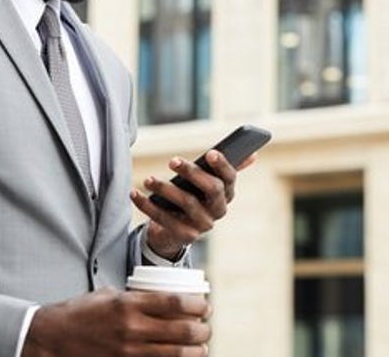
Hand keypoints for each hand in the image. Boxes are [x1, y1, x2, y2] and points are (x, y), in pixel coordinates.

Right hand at [23, 288, 209, 356]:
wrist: (52, 338)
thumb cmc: (81, 312)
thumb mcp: (109, 295)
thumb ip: (135, 297)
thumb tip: (162, 298)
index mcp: (129, 304)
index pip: (176, 303)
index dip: (199, 305)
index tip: (206, 305)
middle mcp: (132, 328)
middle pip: (183, 330)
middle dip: (203, 330)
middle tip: (206, 327)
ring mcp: (129, 351)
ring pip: (176, 354)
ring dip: (196, 350)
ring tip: (201, 346)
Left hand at [130, 151, 257, 259]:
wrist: (175, 231)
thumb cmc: (193, 198)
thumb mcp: (208, 183)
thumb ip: (225, 169)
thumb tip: (253, 155)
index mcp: (227, 194)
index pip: (230, 178)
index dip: (222, 166)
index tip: (210, 152)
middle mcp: (218, 211)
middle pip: (211, 190)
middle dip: (192, 173)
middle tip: (172, 160)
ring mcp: (203, 225)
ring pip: (187, 204)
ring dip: (165, 188)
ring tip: (148, 179)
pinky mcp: (184, 236)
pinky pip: (165, 220)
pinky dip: (147, 206)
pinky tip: (135, 193)